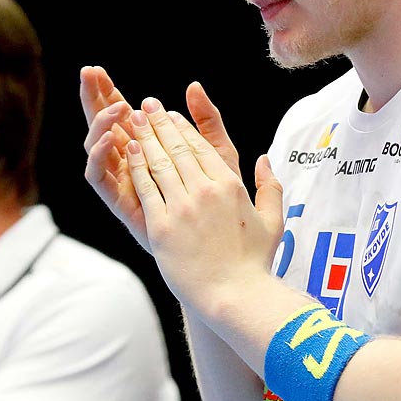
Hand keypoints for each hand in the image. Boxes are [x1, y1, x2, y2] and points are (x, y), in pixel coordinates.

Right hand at [81, 67, 242, 251]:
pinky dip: (99, 158)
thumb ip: (208, 122)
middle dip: (94, 98)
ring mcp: (123, 184)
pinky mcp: (122, 204)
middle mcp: (130, 165)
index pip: (122, 114)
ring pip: (97, 148)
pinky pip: (99, 180)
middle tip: (88, 72)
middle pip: (103, 126)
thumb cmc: (222, 207)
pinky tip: (110, 139)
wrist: (220, 258)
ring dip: (99, 124)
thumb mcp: (220, 156)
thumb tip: (194, 86)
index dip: (109, 91)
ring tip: (115, 107)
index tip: (98, 68)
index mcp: (149, 150)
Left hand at [124, 100, 281, 312]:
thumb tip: (265, 160)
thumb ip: (270, 187)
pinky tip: (128, 149)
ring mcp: (183, 208)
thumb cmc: (254, 264)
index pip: (202, 148)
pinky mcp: (163, 226)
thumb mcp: (272, 222)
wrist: (234, 294)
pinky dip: (136, 166)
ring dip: (144, 137)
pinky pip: (146, 188)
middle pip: (177, 149)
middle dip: (159, 123)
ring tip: (131, 119)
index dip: (184, 128)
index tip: (171, 115)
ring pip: (159, 163)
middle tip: (146, 105)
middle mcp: (206, 191)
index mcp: (231, 187)